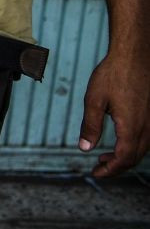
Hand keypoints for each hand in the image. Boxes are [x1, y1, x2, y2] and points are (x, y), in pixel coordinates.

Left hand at [78, 49, 149, 176]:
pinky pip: (146, 138)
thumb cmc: (113, 74)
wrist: (134, 55)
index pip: (124, 158)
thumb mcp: (94, 99)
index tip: (96, 173)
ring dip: (125, 157)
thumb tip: (85, 148)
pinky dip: (133, 146)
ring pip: (142, 149)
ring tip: (105, 157)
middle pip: (135, 158)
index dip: (110, 170)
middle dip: (116, 167)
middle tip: (98, 168)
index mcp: (132, 126)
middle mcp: (146, 126)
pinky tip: (120, 141)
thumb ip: (90, 125)